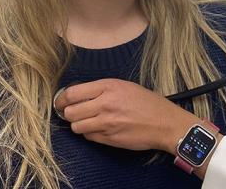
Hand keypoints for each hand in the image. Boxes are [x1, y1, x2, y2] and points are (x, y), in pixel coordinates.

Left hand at [53, 79, 199, 153]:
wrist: (164, 123)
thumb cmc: (148, 103)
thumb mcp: (125, 86)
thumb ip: (102, 89)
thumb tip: (79, 95)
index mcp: (108, 87)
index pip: (72, 93)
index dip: (61, 99)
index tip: (60, 102)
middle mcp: (105, 104)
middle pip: (70, 112)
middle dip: (68, 113)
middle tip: (72, 113)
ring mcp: (107, 123)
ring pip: (76, 127)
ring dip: (79, 125)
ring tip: (87, 121)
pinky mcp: (110, 138)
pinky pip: (89, 137)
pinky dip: (90, 133)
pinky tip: (99, 129)